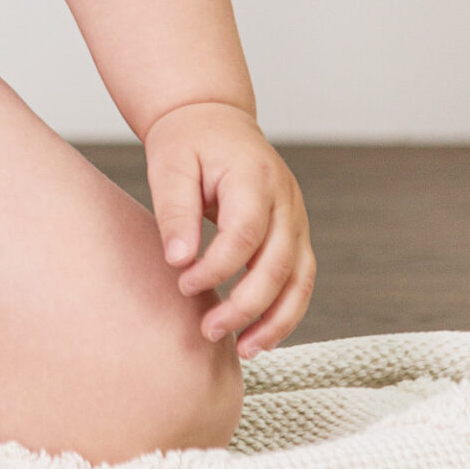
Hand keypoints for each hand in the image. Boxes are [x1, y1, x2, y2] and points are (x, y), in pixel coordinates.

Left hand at [143, 99, 314, 359]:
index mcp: (255, 176)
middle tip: (208, 330)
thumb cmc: (187, 141)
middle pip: (278, 264)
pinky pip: (299, 279)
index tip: (183, 284)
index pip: (244, 234)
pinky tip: (258, 337)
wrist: (213, 118)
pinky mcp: (295, 234)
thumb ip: (175, 211)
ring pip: (300, 279)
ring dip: (275, 320)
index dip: (217, 267)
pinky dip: (284, 311)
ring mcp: (296, 217)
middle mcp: (286, 199)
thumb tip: (178, 262)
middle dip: (246, 305)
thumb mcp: (170, 164)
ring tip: (244, 350)